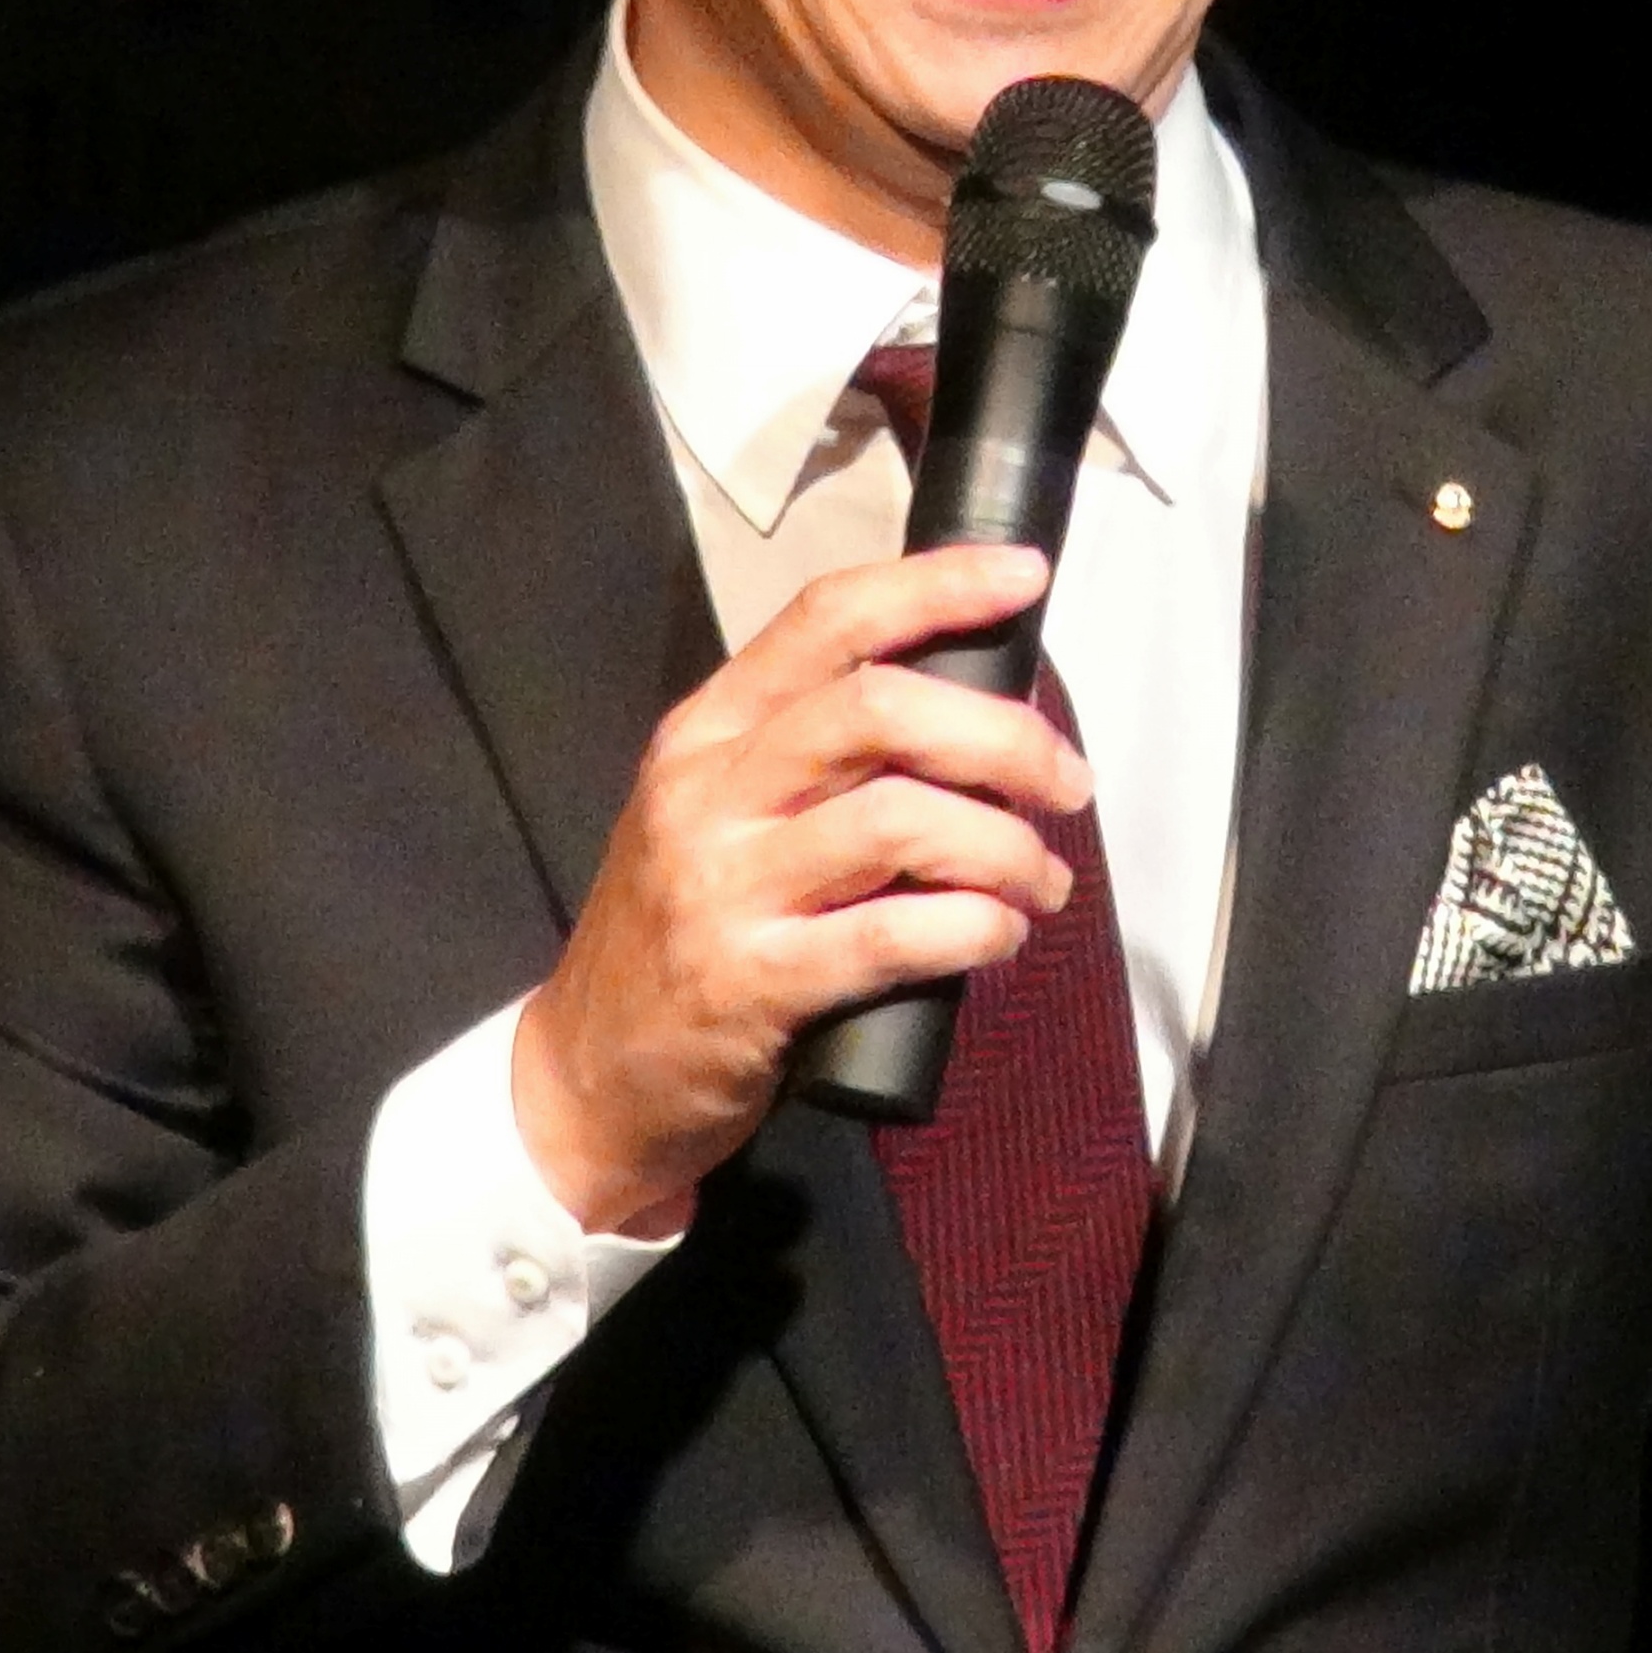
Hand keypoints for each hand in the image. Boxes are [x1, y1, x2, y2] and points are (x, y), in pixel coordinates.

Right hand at [511, 544, 1088, 1235]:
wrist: (586, 1074)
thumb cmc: (681, 935)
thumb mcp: (717, 813)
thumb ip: (815, 757)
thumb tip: (971, 714)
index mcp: (707, 731)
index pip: (827, 619)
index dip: (936, 586)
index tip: (1022, 578)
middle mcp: (708, 793)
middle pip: (879, 709)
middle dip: (1002, 737)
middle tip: (1065, 783)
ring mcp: (722, 888)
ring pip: (898, 821)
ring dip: (1004, 847)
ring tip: (1040, 880)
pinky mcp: (750, 984)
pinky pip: (891, 937)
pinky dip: (974, 929)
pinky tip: (1001, 935)